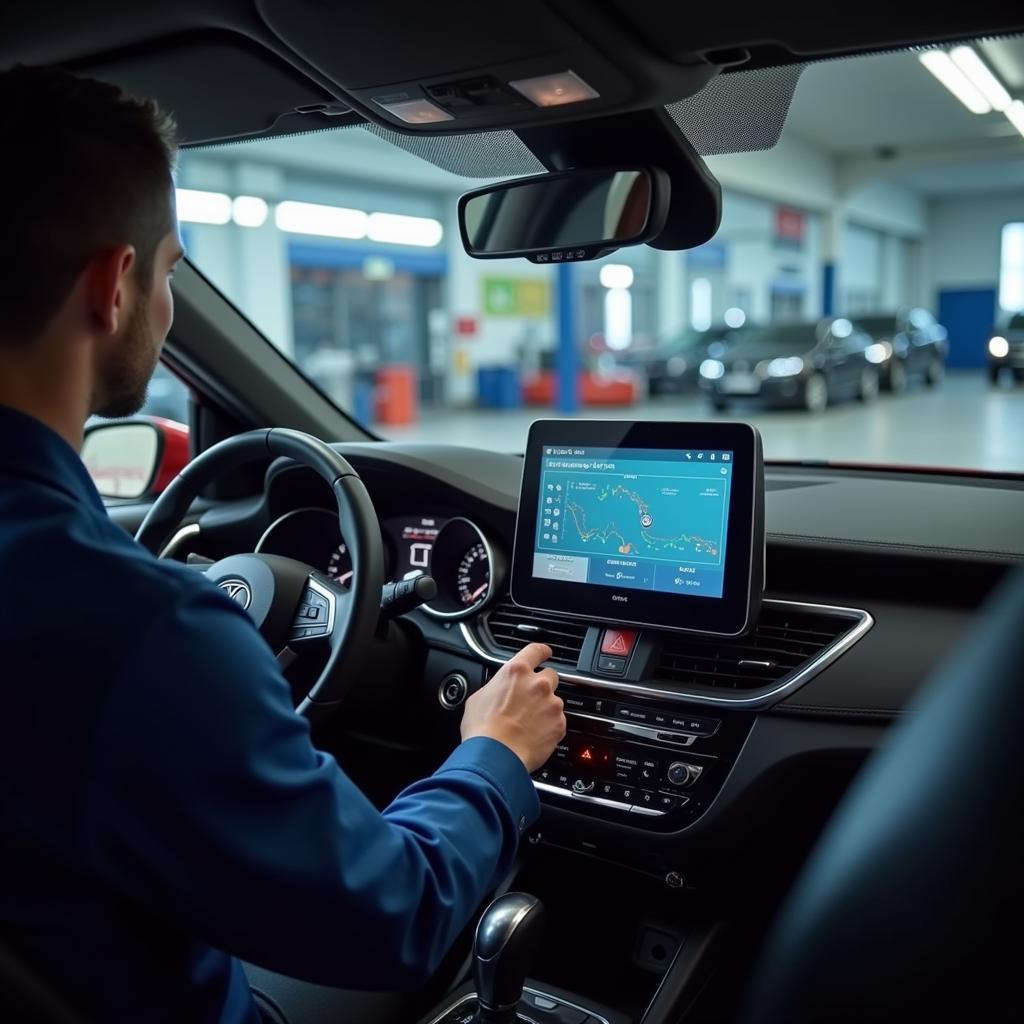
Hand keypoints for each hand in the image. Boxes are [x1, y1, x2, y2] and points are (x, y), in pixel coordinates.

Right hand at [461, 643, 564, 772]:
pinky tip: (533, 735)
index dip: (542, 651)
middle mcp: (538, 684)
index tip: (545, 653)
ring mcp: (552, 704)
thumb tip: (496, 690)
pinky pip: (558, 721)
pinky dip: (549, 727)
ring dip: (545, 708)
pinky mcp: (560, 724)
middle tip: (529, 700)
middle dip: (542, 686)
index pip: (536, 650)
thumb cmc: (483, 729)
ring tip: (527, 724)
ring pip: (554, 701)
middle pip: (550, 675)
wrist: (496, 757)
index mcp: (516, 672)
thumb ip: (494, 687)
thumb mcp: (478, 698)